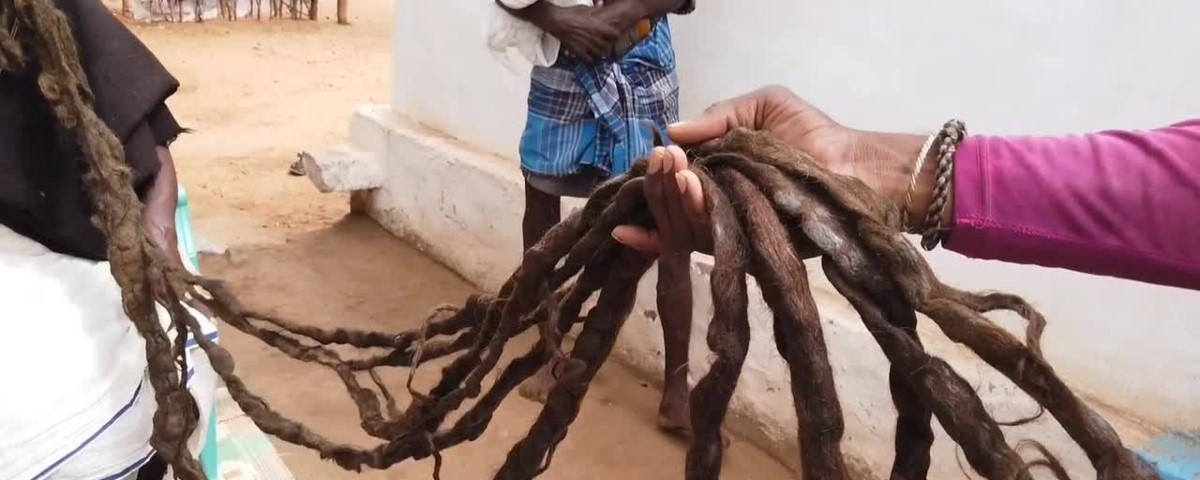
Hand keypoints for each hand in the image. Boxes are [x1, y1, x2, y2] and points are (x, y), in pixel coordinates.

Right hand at [545, 5, 620, 62]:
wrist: (556, 21)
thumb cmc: (569, 13)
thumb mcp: (584, 8)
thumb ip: (594, 9)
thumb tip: (600, 4)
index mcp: (597, 26)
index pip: (614, 34)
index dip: (616, 35)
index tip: (615, 35)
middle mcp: (594, 37)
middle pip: (608, 46)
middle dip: (608, 46)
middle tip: (607, 44)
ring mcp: (586, 45)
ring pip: (599, 54)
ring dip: (600, 53)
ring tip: (600, 52)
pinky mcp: (578, 51)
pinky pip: (588, 59)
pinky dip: (590, 58)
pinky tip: (589, 56)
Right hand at [613, 85, 936, 254]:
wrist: (853, 165)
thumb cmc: (810, 134)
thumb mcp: (761, 107)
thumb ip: (717, 117)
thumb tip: (671, 131)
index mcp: (715, 177)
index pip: (671, 185)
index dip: (652, 179)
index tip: (642, 163)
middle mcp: (717, 208)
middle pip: (670, 207)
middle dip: (660, 185)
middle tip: (661, 160)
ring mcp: (730, 231)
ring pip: (685, 225)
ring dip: (674, 200)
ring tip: (676, 172)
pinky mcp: (747, 251)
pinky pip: (710, 243)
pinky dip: (692, 220)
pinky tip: (687, 193)